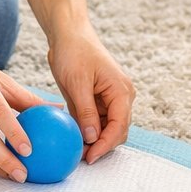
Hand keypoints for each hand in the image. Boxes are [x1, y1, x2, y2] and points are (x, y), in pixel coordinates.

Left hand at [47, 25, 134, 163]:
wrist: (69, 34)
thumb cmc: (74, 52)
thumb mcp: (77, 83)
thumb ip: (87, 112)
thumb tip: (92, 138)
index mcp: (121, 91)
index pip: (120, 126)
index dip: (106, 145)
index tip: (90, 157)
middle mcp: (121, 97)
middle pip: (117, 131)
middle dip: (101, 146)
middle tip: (81, 157)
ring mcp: (110, 99)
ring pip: (107, 128)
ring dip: (94, 140)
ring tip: (76, 150)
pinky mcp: (98, 100)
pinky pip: (97, 121)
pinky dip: (88, 131)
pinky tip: (74, 137)